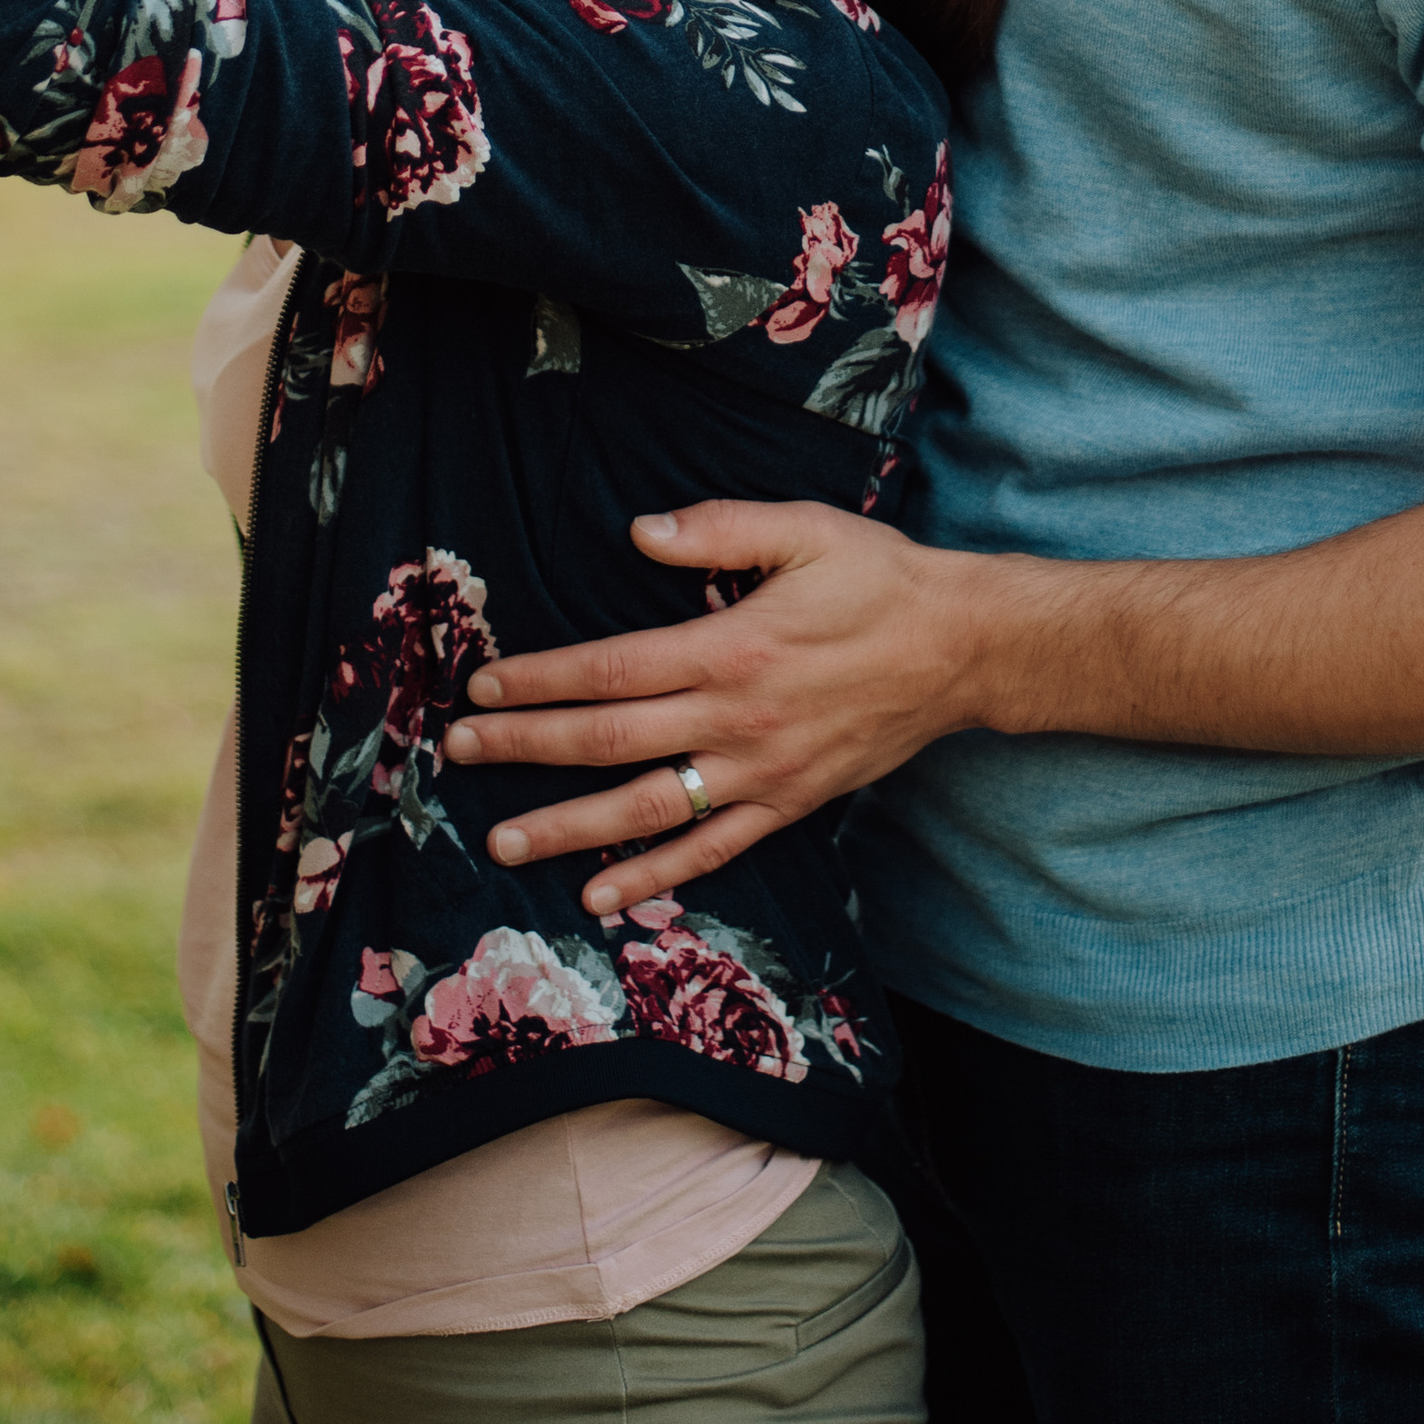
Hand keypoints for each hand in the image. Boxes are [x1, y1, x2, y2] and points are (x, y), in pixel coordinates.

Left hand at [443, 497, 982, 912]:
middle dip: (526, 747)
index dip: (541, 679)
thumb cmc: (878, 578)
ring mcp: (760, 773)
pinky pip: (710, 850)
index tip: (484, 684)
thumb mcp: (804, 529)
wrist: (962, 650)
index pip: (610, 669)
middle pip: (609, 742)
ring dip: (569, 827)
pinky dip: (652, 878)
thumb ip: (718, 529)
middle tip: (460, 753)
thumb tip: (640, 531)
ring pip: (647, 809)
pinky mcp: (787, 805)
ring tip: (503, 841)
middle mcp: (735, 720)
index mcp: (730, 647)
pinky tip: (600, 894)